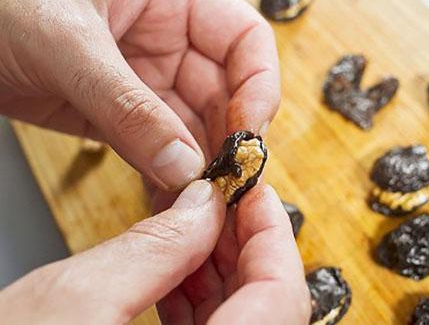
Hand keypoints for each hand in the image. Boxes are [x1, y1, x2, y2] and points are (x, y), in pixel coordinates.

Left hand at [0, 0, 279, 190]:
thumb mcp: (66, 42)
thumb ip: (128, 106)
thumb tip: (181, 163)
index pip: (245, 40)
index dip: (258, 87)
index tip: (248, 135)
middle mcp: (167, 37)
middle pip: (224, 93)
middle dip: (226, 139)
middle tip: (223, 184)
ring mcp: (145, 78)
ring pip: (192, 127)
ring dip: (197, 166)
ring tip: (197, 202)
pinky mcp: (122, 113)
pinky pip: (156, 146)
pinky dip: (164, 174)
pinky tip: (168, 199)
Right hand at [0, 181, 309, 323]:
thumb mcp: (72, 303)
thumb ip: (153, 248)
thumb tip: (203, 204)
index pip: (280, 300)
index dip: (273, 236)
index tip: (255, 193)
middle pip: (269, 307)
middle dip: (245, 246)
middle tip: (224, 203)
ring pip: (245, 319)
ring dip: (223, 269)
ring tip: (197, 228)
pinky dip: (201, 299)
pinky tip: (177, 272)